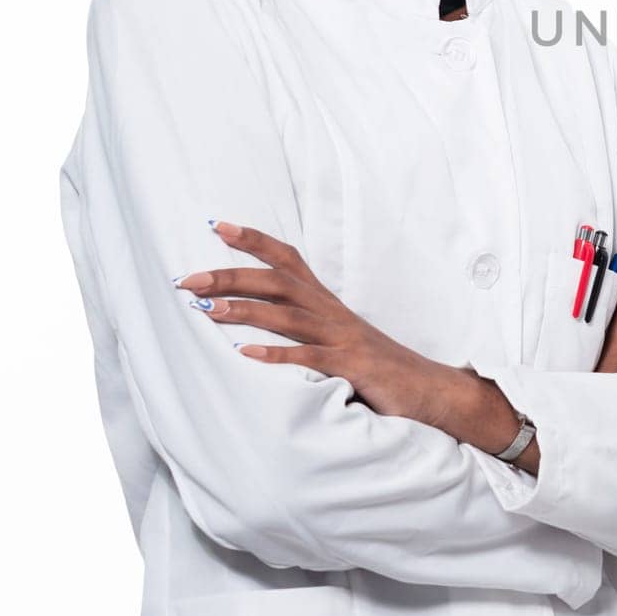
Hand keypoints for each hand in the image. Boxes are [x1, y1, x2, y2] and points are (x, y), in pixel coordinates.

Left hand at [175, 220, 473, 433]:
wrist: (428, 390)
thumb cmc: (378, 369)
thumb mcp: (339, 340)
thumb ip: (306, 327)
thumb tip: (258, 323)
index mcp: (328, 304)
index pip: (289, 260)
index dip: (255, 241)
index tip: (218, 225)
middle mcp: (333, 313)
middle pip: (280, 283)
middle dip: (232, 276)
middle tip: (188, 279)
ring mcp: (344, 339)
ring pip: (290, 316)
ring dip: (247, 311)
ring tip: (208, 309)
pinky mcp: (352, 367)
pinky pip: (311, 359)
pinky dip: (278, 356)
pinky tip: (246, 356)